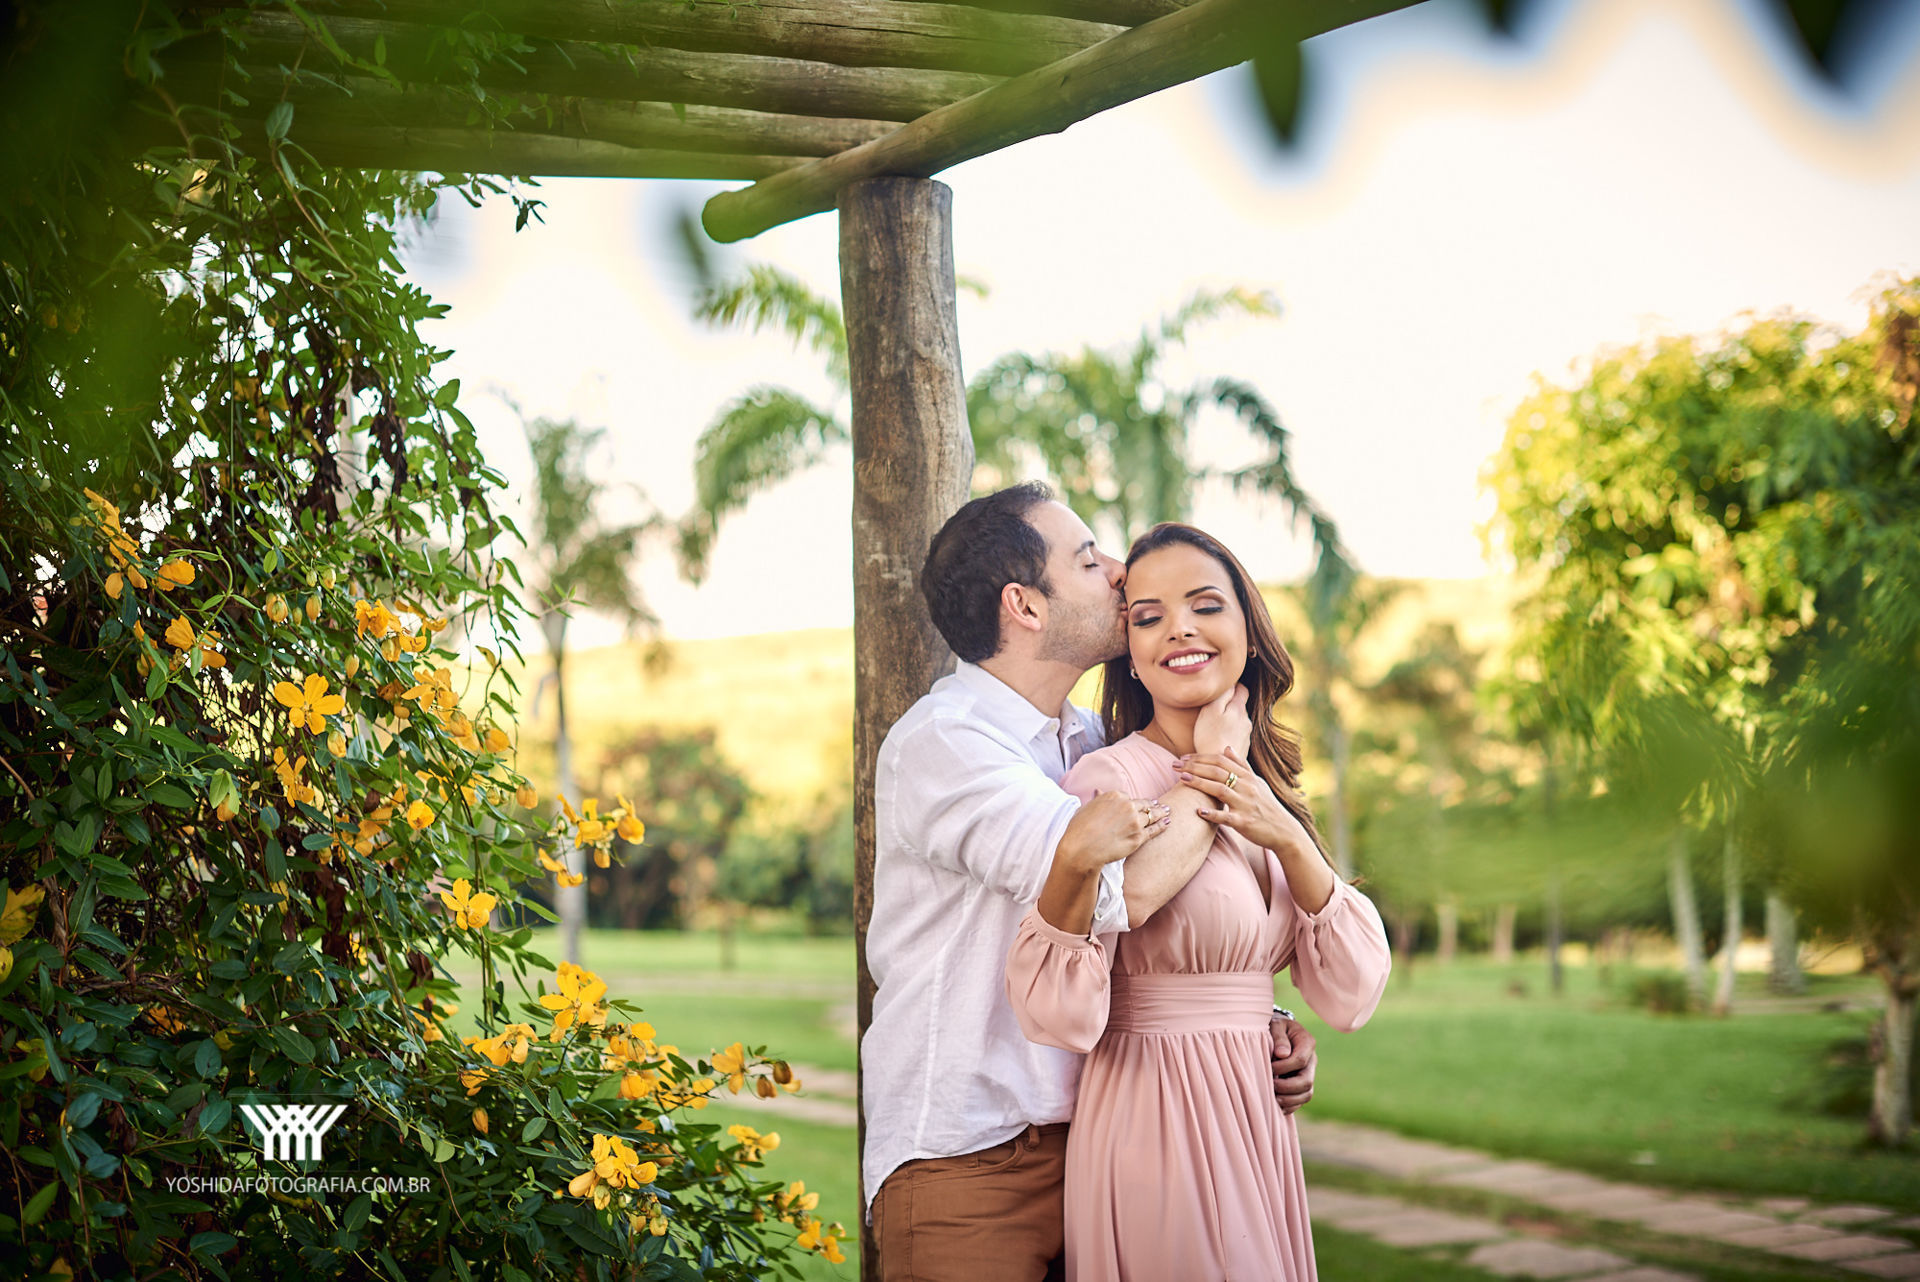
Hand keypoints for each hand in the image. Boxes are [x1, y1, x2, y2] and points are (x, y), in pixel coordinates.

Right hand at [1055, 790, 1169, 873]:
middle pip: (1144, 804)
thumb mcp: (1086, 808)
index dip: (1135, 802)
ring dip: (1161, 813)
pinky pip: (1154, 830)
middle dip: (1152, 805)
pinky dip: (1162, 826)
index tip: (1141, 803)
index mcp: (1114, 796)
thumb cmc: (1079, 829)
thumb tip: (1098, 791)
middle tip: (1160, 806)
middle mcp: (1127, 806)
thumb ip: (1096, 800)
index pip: (1129, 798)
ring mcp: (1135, 822)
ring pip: (1152, 815)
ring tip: (1167, 812)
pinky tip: (1167, 823)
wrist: (1082, 849)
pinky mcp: (1139, 837)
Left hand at [1176, 748, 1310, 856]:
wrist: (1284, 830)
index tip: (1183, 757)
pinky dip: (1212, 814)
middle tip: (1175, 765)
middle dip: (1194, 767)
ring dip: (1199, 784)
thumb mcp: (1257, 782)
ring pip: (1220, 790)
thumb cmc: (1267, 806)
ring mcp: (1245, 804)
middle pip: (1217, 772)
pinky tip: (1198, 811)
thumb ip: (1241, 765)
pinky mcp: (1244, 822)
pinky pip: (1226, 817)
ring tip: (1182, 779)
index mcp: (1249, 777)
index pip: (1221, 761)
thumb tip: (1226, 748)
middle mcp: (1247, 788)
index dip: (1201, 758)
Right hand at [1192, 685, 1250, 759]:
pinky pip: (1236, 736)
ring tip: (1213, 727)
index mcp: (1239, 709)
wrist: (1219, 769)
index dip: (1234, 685)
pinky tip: (1218, 741)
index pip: (1242, 689)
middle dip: (1229, 704)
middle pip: (1240, 706)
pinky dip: (1228, 735)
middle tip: (1213, 707)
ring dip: (1228, 721)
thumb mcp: (1211, 710)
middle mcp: (1246, 721)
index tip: (1222, 688)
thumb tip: (1231, 683)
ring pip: (1238, 722)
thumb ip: (1222, 694)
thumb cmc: (1210, 737)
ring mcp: (1246, 736)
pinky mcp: (1242, 749)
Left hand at [1270, 1015, 1316, 1113]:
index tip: (1269, 1067)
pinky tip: (1276, 1104)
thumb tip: (1282, 1054)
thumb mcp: (1275, 1025)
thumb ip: (1279, 1037)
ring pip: (1307, 1094)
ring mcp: (1308, 1073)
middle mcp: (1311, 1060)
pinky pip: (1301, 1100)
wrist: (1276, 1031)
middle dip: (1287, 1087)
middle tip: (1271, 1086)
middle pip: (1307, 1081)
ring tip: (1273, 1098)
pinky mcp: (1302, 1084)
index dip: (1284, 1067)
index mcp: (1307, 1042)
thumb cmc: (1274, 1026)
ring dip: (1289, 1099)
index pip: (1300, 1060)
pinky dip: (1290, 1106)